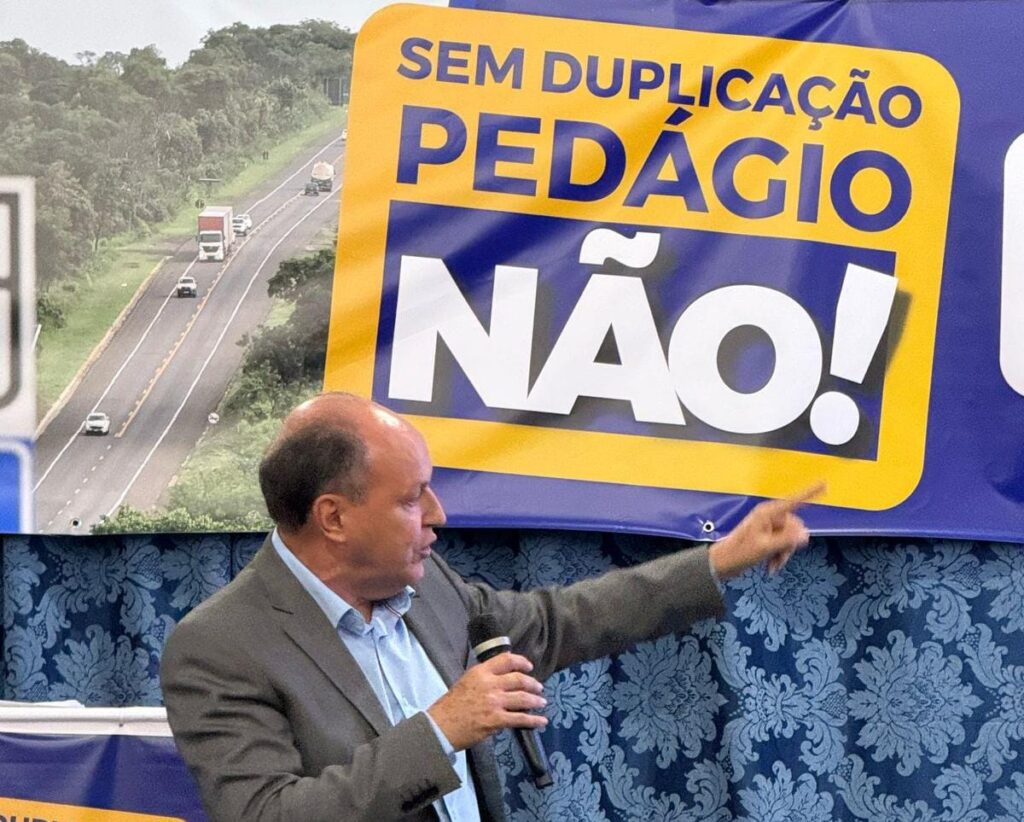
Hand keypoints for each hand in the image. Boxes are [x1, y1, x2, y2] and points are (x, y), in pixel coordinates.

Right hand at [427, 653, 547, 750]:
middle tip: (538, 687)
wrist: (441, 726)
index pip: (506, 660)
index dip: (521, 662)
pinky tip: (541, 721)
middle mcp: (489, 684)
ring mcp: (494, 702)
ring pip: (523, 698)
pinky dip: (534, 720)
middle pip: (519, 679)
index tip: (529, 667)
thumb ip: (484, 679)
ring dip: (535, 700)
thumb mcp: (466, 682)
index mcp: (480, 672)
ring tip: (541, 702)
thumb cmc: (450, 705)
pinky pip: (520, 719)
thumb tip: (501, 681)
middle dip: (532, 683)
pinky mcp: (496, 720)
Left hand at [709, 483, 824, 579]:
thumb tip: (806, 534)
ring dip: (783, 554)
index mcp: (767, 513)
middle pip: (795, 527)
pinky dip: (778, 556)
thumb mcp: (766, 547)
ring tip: (772, 566)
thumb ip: (787, 540)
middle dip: (789, 545)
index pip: (794, 501)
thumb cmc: (740, 552)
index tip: (824, 483)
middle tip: (778, 558)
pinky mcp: (767, 537)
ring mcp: (768, 527)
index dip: (810, 492)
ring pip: (790, 539)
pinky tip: (770, 568)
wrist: (723, 564)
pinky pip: (782, 545)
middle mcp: (769, 517)